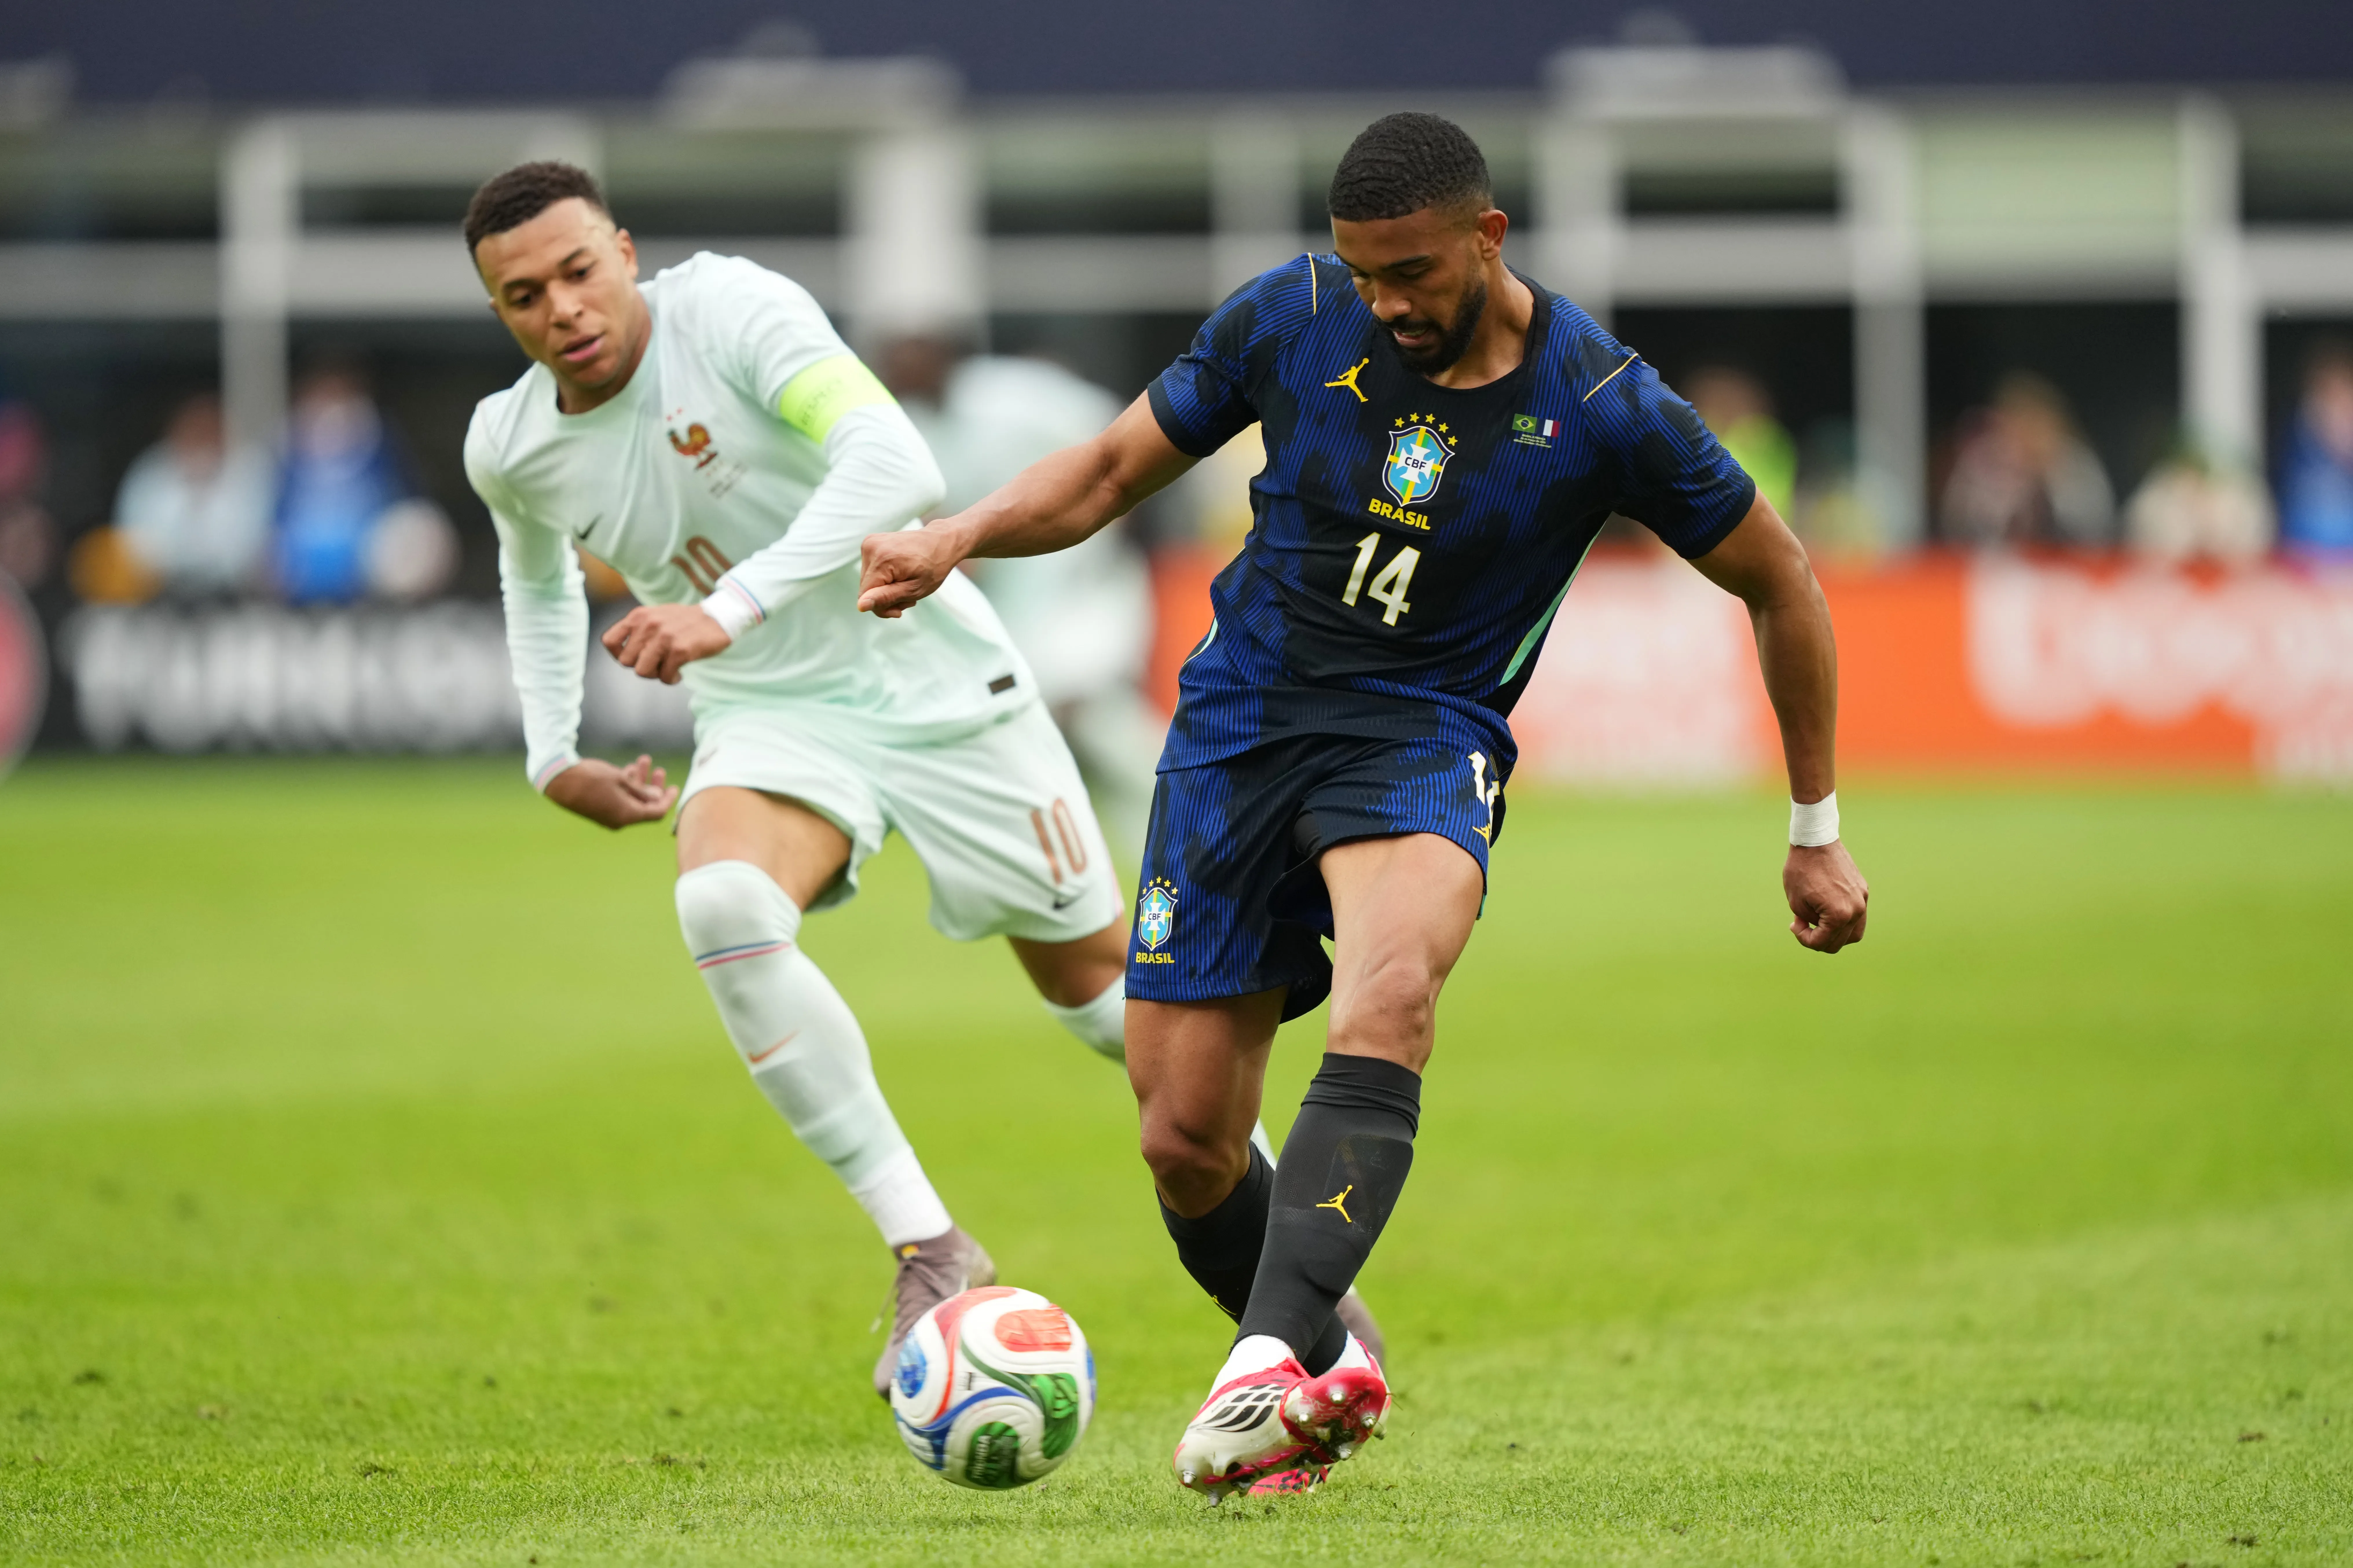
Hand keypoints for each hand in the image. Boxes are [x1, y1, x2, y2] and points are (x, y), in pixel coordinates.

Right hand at [544, 754, 678, 829]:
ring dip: (639, 781)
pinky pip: (619, 799)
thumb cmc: (591, 778)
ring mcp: (608, 815)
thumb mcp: (620, 780)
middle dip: (653, 786)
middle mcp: (619, 820)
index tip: (674, 786)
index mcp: (627, 816)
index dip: (667, 800)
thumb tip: (657, 797)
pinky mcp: (599, 809)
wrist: (559, 780)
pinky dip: (625, 786)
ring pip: (631, 799)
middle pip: (644, 805)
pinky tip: (628, 768)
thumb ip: (641, 790)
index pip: (656, 812)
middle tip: (660, 770)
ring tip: (644, 760)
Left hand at [601, 603, 730, 683]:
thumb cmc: (686, 621)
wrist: (719, 617)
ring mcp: (664, 637)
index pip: (609, 641)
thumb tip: (625, 655)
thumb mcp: (656, 616)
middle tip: (657, 665)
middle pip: (626, 662)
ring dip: (656, 675)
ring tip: (668, 670)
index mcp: (639, 616)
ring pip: (642, 671)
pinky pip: (665, 675)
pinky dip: (671, 679)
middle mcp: (649, 625)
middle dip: (641, 667)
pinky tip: (679, 674)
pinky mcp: (680, 650)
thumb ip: (639, 630)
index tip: (635, 657)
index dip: (618, 655)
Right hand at [858, 523, 968, 618]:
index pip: (865, 595)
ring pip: (868, 581)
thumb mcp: (914, 589)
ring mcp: (869, 543)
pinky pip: (870, 570)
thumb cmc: (933, 567)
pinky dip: (884, 577)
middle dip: (885, 598)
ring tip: (906, 584)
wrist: (940, 541)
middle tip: (907, 596)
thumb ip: (885, 597)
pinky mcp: (870, 543)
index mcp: (881, 559)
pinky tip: (900, 575)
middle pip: (865, 588)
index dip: (881, 607)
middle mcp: (871, 547)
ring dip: (885, 589)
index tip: (900, 610)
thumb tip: (861, 605)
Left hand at [1785, 840, 1868, 952]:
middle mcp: (1857, 909)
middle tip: (1802, 924)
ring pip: (1853, 934)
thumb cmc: (1801, 870)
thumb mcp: (1796, 903)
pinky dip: (1843, 921)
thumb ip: (1809, 923)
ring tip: (1817, 922)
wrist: (1816, 841)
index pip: (1822, 943)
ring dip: (1835, 935)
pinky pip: (1857, 916)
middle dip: (1818, 939)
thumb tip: (1819, 929)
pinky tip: (1826, 911)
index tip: (1794, 924)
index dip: (1804, 939)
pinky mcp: (1863, 890)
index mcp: (1839, 914)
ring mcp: (1863, 899)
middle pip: (1839, 943)